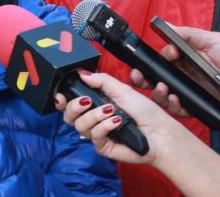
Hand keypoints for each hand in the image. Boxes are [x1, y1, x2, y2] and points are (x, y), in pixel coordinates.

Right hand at [54, 72, 185, 166]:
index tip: (60, 95)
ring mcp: (98, 133)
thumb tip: (82, 74)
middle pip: (69, 115)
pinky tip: (117, 122)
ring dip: (94, 115)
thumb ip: (101, 80)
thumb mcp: (122, 89)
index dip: (61, 100)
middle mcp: (94, 118)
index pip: (71, 102)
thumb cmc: (145, 111)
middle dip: (74, 106)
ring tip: (111, 111)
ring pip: (80, 125)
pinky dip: (104, 126)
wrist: (159, 132)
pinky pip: (94, 136)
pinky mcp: (103, 146)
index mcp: (96, 103)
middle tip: (87, 101)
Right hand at [130, 25, 219, 114]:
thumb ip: (189, 35)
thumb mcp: (213, 40)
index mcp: (185, 59)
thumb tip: (166, 24)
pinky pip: (181, 110)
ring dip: (157, 93)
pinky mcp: (199, 107)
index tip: (156, 57)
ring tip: (161, 88)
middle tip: (138, 77)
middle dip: (142, 79)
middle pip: (156, 79)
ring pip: (164, 96)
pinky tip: (175, 100)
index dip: (153, 60)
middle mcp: (184, 76)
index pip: (160, 60)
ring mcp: (190, 92)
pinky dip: (174, 106)